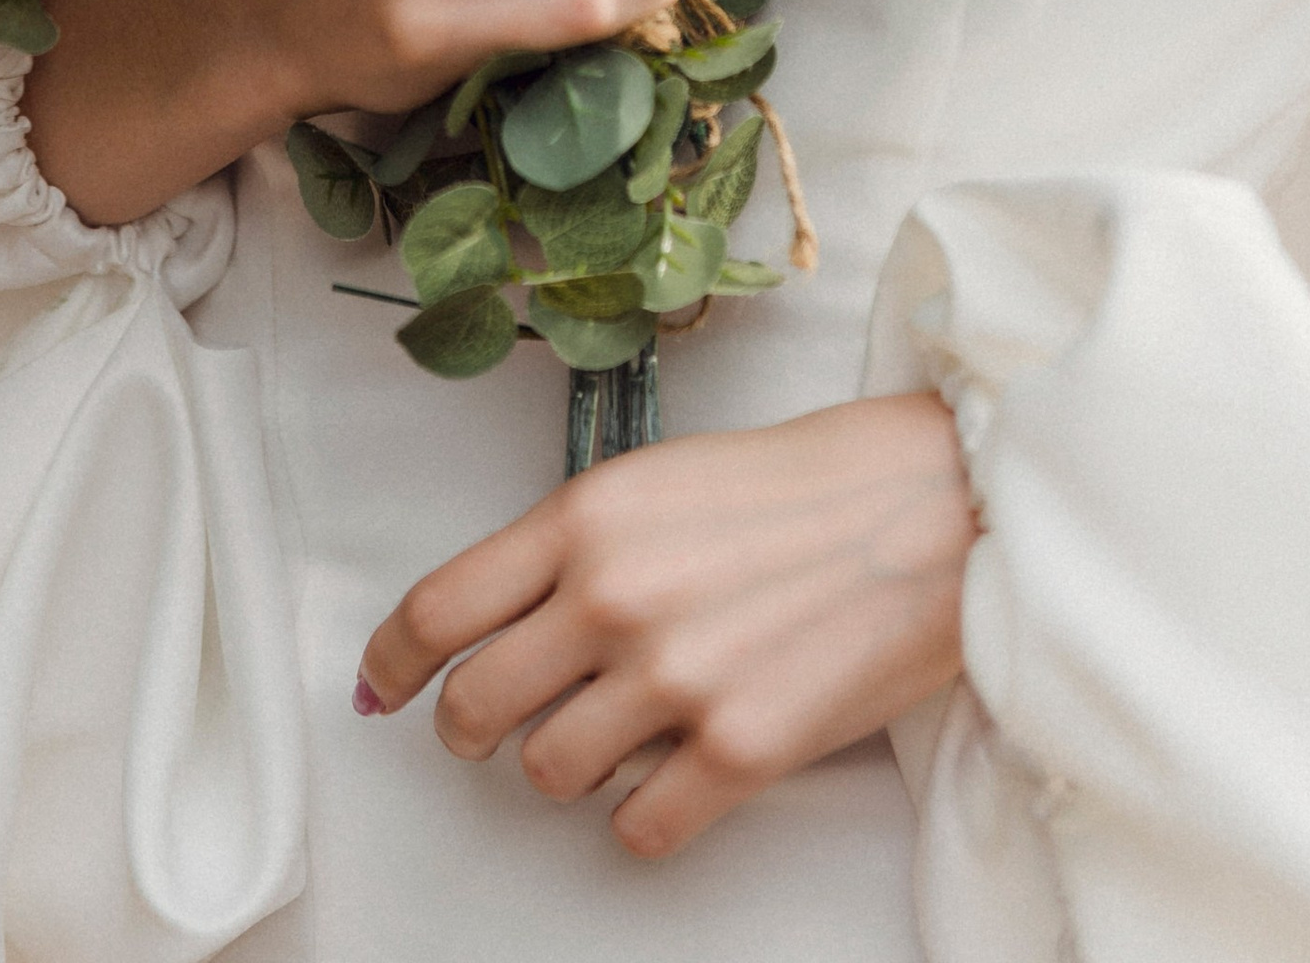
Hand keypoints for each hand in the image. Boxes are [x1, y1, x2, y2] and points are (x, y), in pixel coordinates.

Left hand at [355, 394, 974, 858]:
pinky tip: (670, 780)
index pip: (439, 610)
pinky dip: (642, 819)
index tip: (383, 687)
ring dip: (568, 767)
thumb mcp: (654, 479)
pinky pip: (638, 829)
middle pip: (474, 707)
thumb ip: (571, 546)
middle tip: (491, 728)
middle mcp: (615, 599)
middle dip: (469, 729)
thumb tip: (495, 619)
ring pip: (549, 774)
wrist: (925, 508)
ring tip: (615, 734)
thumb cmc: (798, 487)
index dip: (392, 663)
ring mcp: (675, 679)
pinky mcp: (741, 750)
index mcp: (586, 520)